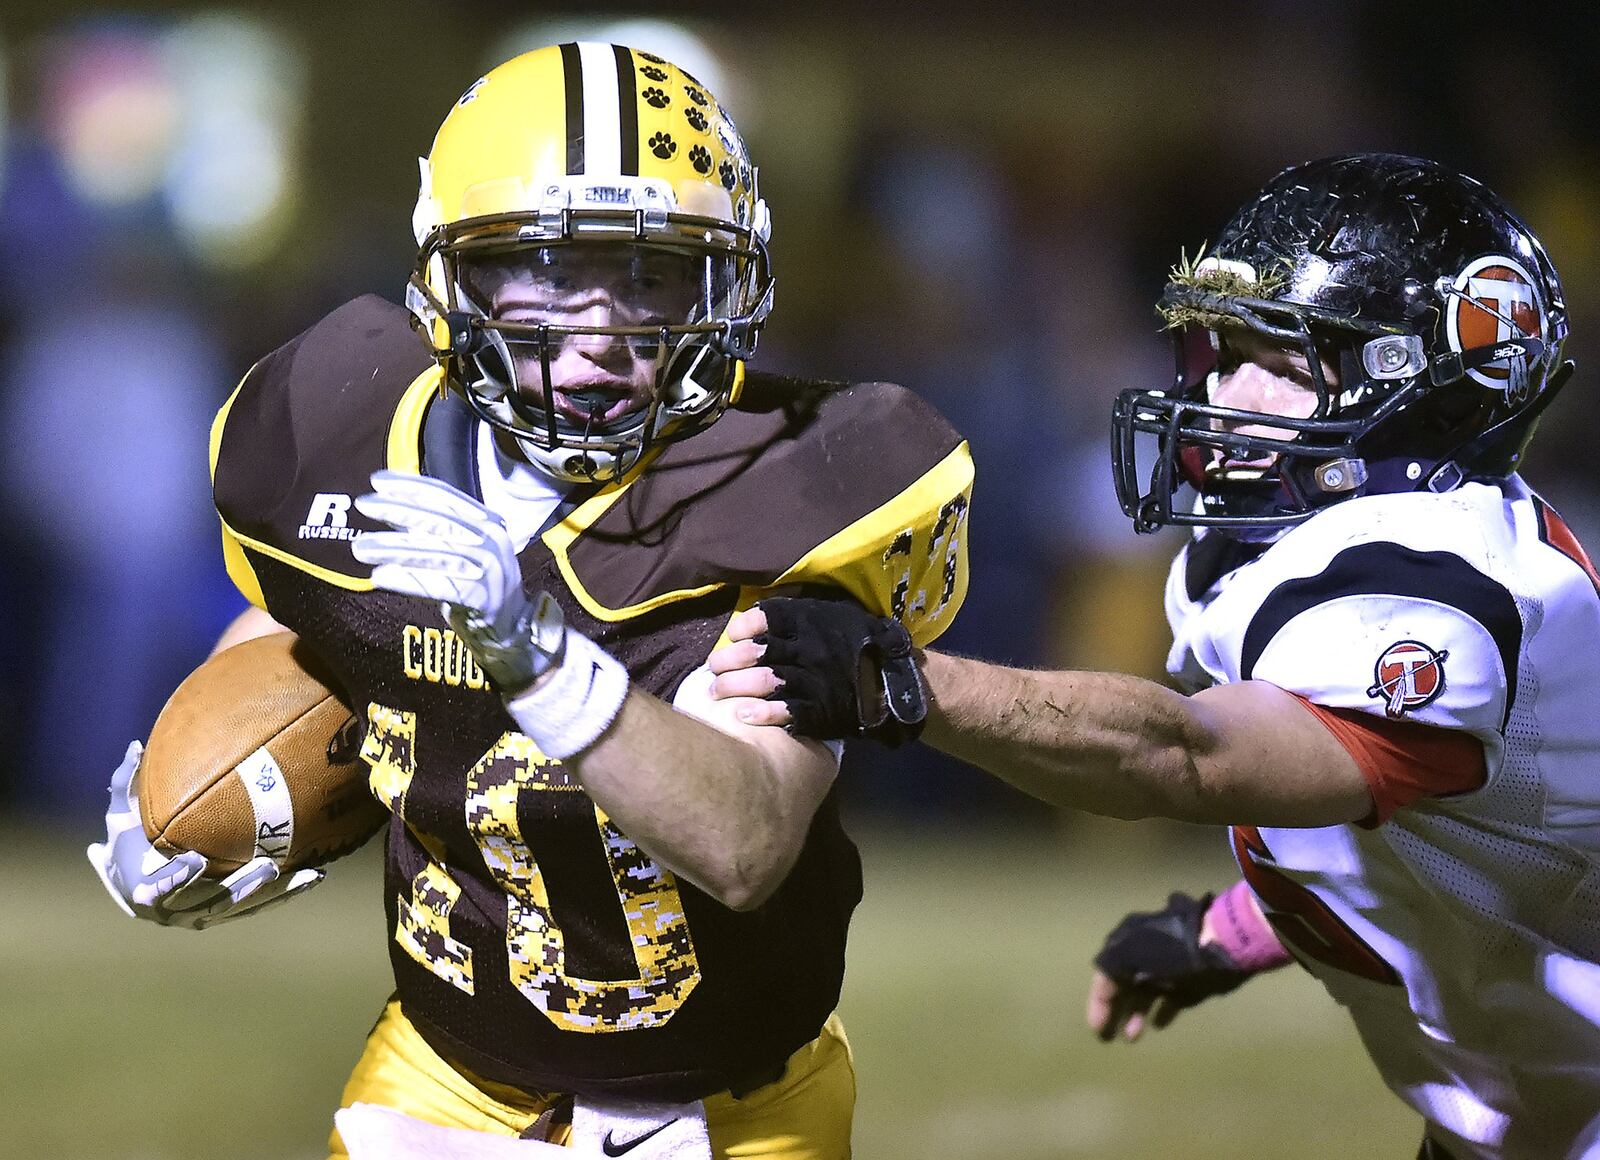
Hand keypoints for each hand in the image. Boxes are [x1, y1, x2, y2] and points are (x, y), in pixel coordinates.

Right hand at [87, 741, 324, 929]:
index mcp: (143, 891)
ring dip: (276, 892)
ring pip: (244, 907)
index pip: (160, 891)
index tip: (195, 860)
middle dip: (242, 886)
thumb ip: (125, 781)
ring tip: (308, 874)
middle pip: (214, 903)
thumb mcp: (121, 811)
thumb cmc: (128, 840)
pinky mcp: (227, 914)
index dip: (176, 879)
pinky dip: (286, 893)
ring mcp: (203, 916)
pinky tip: (315, 876)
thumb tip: (136, 746)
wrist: (132, 878)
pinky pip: (259, 906)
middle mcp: (175, 912)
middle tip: (269, 867)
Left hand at [353, 471, 565, 693]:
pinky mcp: (485, 599)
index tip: (378, 481)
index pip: (446, 497)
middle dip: (398, 509)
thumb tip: (387, 506)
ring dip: (395, 549)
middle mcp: (492, 541)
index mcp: (487, 523)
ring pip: (436, 553)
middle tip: (364, 505)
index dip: (411, 487)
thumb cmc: (476, 587)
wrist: (512, 630)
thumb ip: (429, 531)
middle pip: (439, 520)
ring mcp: (491, 570)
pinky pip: (441, 586)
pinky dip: (408, 581)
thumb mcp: (458, 551)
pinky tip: (380, 577)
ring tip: (361, 548)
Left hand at [707, 598, 925, 746]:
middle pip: (758, 652)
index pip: (768, 618)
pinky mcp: (819, 711)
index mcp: (813, 622)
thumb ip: (807, 610)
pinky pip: (784, 712)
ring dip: (734, 687)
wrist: (896, 683)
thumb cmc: (864, 642)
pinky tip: (742, 716)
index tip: (733, 634)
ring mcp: (813, 682)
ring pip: (764, 682)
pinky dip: (760, 714)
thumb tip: (771, 603)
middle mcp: (809, 650)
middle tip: (713, 667)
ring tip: (716, 691)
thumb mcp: (839, 613)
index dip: (745, 626)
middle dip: (728, 660)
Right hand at [1086, 891, 1252, 1041]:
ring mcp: (1167, 972)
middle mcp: (1144, 959)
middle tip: (1110, 1036)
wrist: (1214, 949)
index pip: (1105, 977)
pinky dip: (1162, 1014)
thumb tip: (1102, 993)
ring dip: (1136, 1016)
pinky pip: (1170, 1002)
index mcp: (1126, 947)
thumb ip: (1109, 975)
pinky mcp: (1188, 986)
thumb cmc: (1166, 954)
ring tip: (1132, 1037)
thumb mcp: (1127, 957)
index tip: (1096, 1029)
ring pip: (1145, 996)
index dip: (1098, 1002)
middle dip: (1116, 1011)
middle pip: (1124, 988)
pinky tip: (1158, 1025)